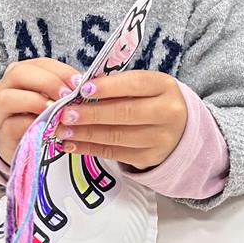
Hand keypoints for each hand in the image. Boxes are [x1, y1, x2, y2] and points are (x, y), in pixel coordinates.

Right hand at [0, 58, 78, 164]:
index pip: (40, 63)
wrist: (22, 144)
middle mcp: (4, 87)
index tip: (79, 82)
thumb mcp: (51, 99)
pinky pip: (12, 125)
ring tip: (56, 110)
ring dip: (35, 102)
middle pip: (19, 74)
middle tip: (67, 95)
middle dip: (47, 82)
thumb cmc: (40, 116)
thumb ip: (63, 89)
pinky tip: (46, 128)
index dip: (60, 71)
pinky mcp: (0, 132)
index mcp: (20, 73)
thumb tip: (86, 84)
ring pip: (8, 98)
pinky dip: (30, 125)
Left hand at [58, 70, 187, 170]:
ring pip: (117, 136)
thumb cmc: (152, 100)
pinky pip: (114, 153)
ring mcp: (160, 138)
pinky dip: (90, 149)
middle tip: (66, 114)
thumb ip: (116, 85)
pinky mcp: (149, 157)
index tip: (83, 89)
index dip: (107, 87)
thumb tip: (80, 90)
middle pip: (125, 112)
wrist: (180, 128)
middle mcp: (167, 112)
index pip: (134, 84)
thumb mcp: (143, 86)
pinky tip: (73, 144)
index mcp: (164, 86)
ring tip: (63, 130)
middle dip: (91, 114)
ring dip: (86, 134)